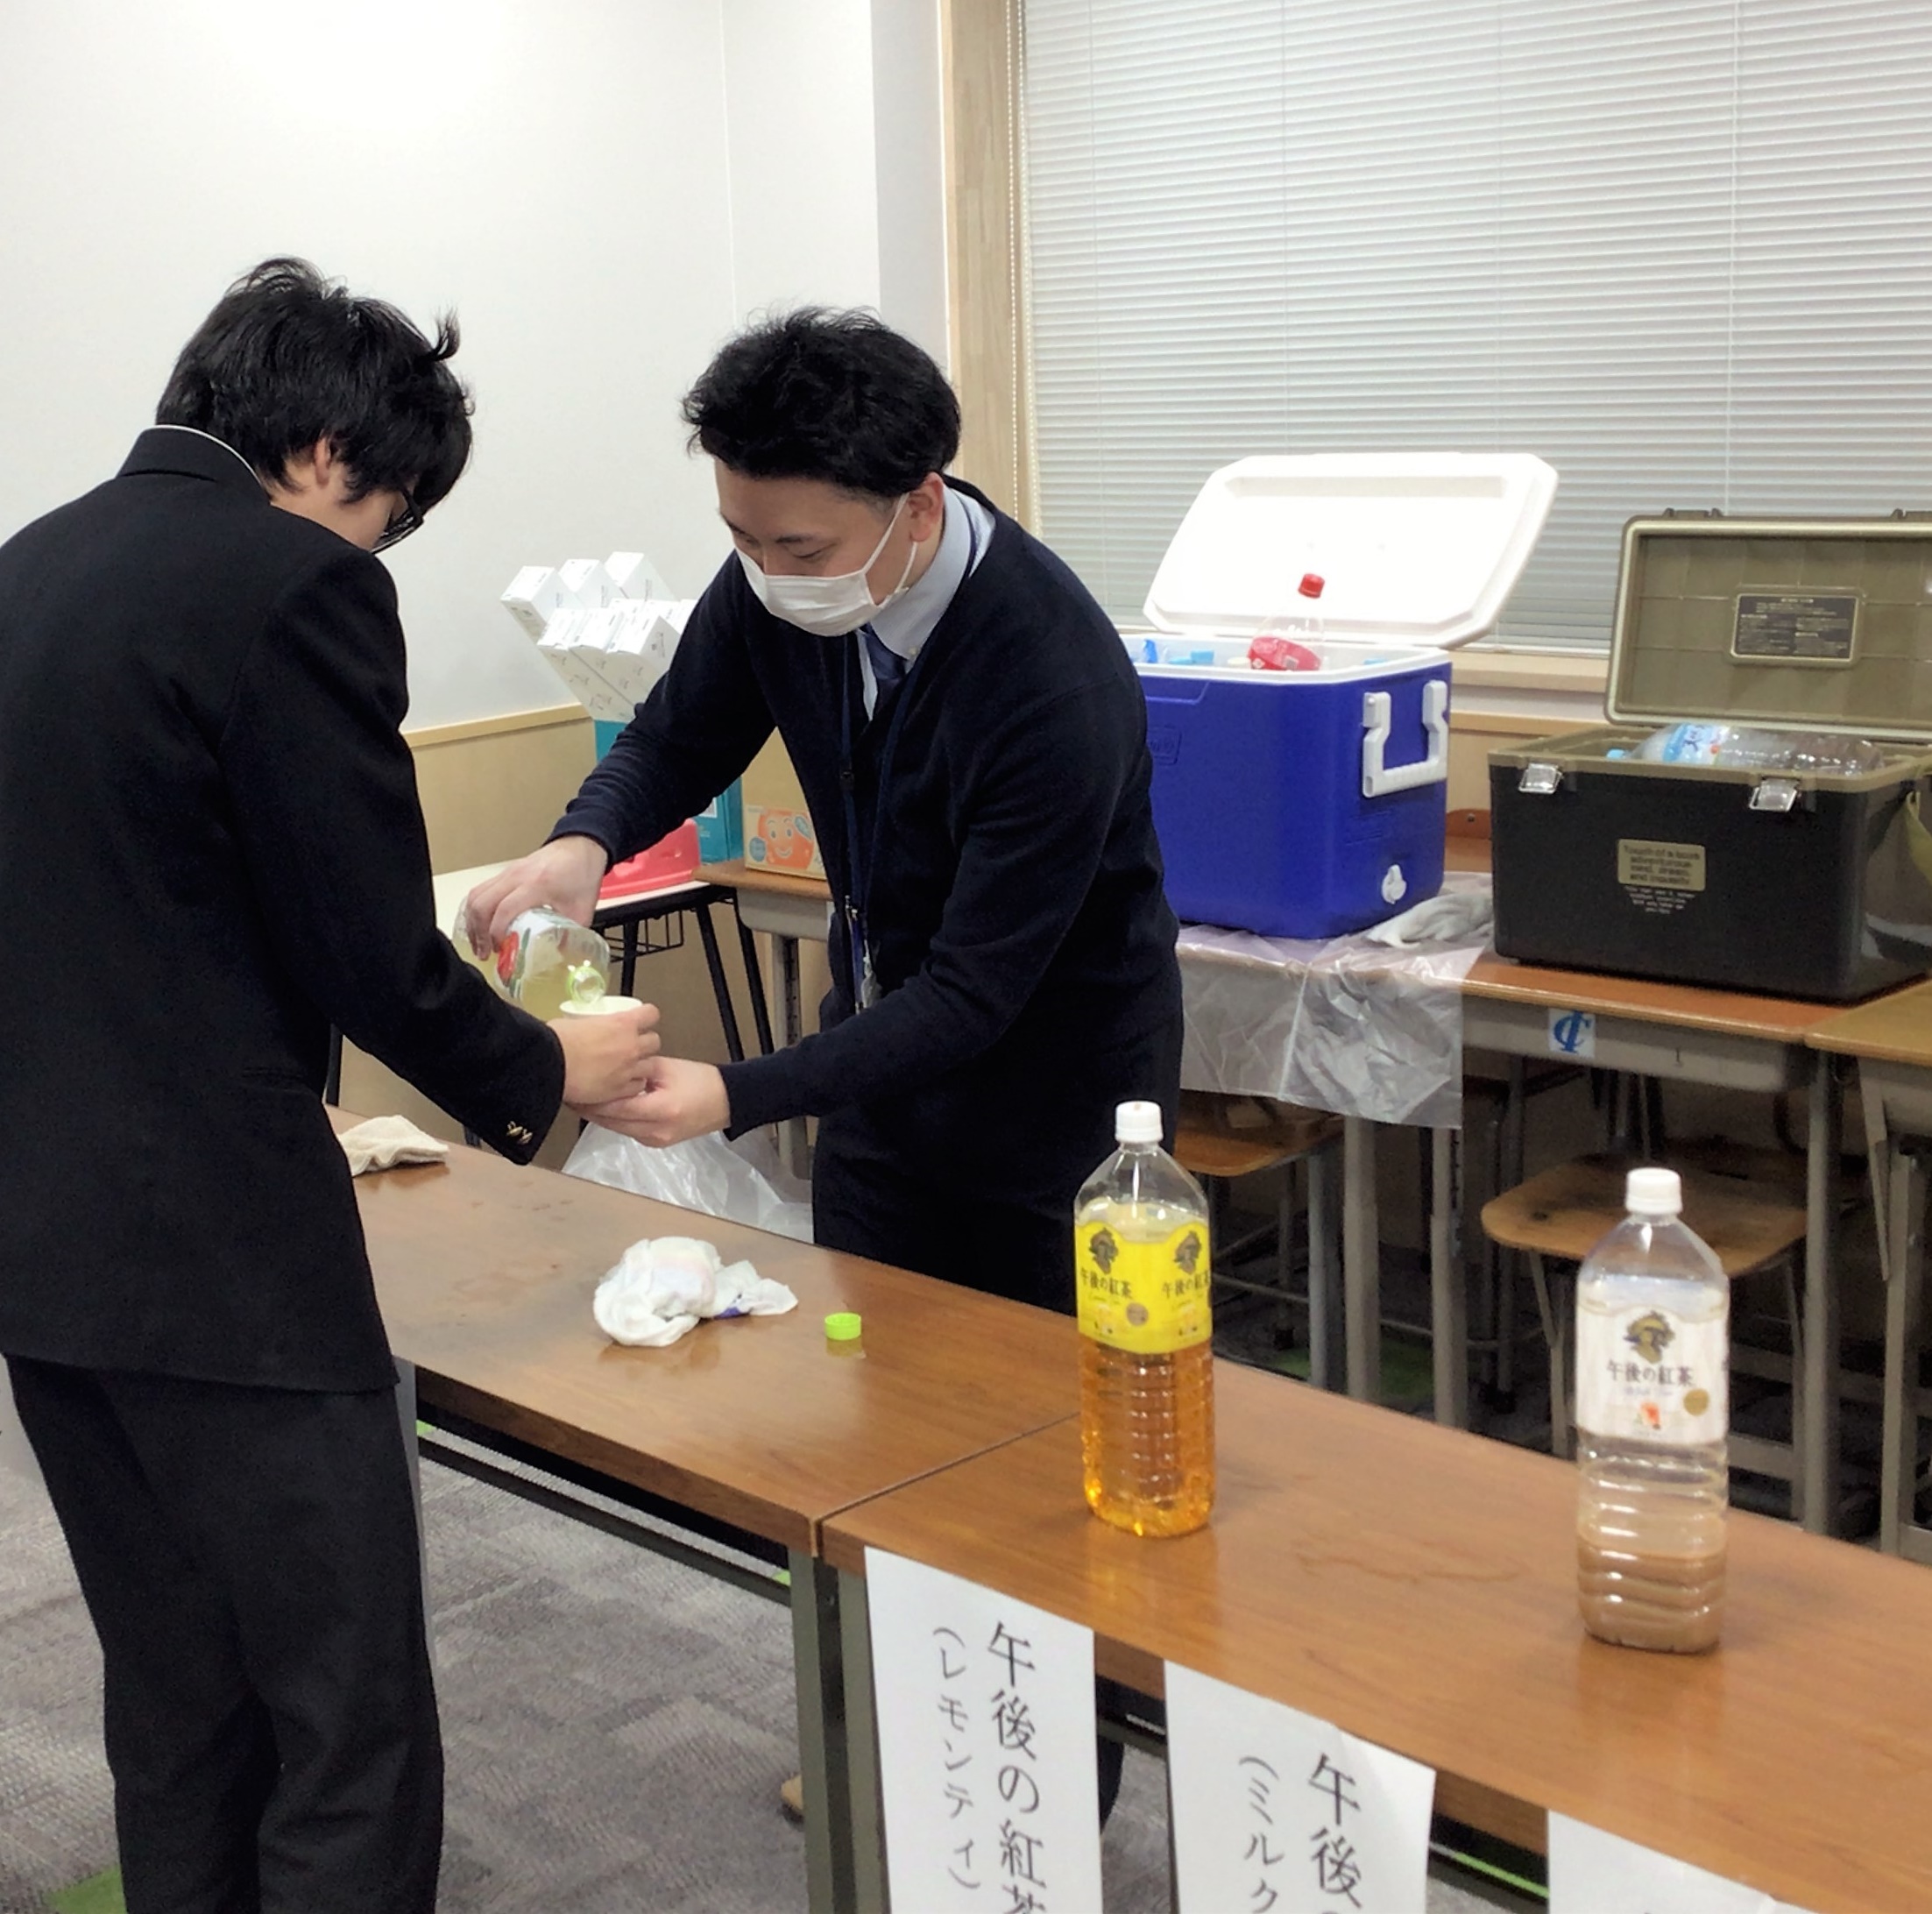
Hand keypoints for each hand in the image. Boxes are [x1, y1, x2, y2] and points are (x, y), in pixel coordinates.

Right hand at [461, 836, 608, 955]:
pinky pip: (481, 890)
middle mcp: (517, 876)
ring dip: (473, 921)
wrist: (581, 846)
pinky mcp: (505, 872)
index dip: (497, 933)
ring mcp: (508, 872)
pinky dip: (476, 909)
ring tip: (479, 943)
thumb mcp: (581, 910)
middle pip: (482, 903)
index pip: (504, 909)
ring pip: (476, 895)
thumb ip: (570, 935)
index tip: (500, 950)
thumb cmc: (582, 875)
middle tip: (484, 952)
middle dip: (478, 932)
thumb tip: (558, 958)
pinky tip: (481, 925)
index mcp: (537, 884)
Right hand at [553, 1002, 661, 1105]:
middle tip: (632, 1047)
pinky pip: (638, 1087)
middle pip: (654, 1041)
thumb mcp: (573, 1022)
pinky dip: (632, 1087)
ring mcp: (629, 1069)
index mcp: (621, 1023)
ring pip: (650, 1066)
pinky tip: (620, 1085)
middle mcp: (631, 1046)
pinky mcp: (621, 1090)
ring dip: (641, 1066)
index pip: (650, 1014)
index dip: (646, 1017)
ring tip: (626, 1068)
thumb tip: (578, 1028)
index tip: (641, 1020)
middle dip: (645, 1044)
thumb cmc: (556, 1042)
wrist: (549, 1065)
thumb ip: (586, 1025)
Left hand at [579, 1056, 730, 1146]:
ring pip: (617, 1128)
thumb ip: (637, 1071)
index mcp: (661, 1111)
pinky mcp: (656, 1143)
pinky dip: (615, 1119)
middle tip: (569, 1092)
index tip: (574, 1088)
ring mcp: (655, 1141)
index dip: (592, 1100)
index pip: (616, 1108)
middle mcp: (656, 1132)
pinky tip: (603, 1106)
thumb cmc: (701, 1080)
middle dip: (589, 1109)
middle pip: (612, 1122)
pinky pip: (628, 1130)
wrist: (728, 1101)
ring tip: (580, 1099)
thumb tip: (609, 1070)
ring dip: (599, 1115)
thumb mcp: (667, 1068)